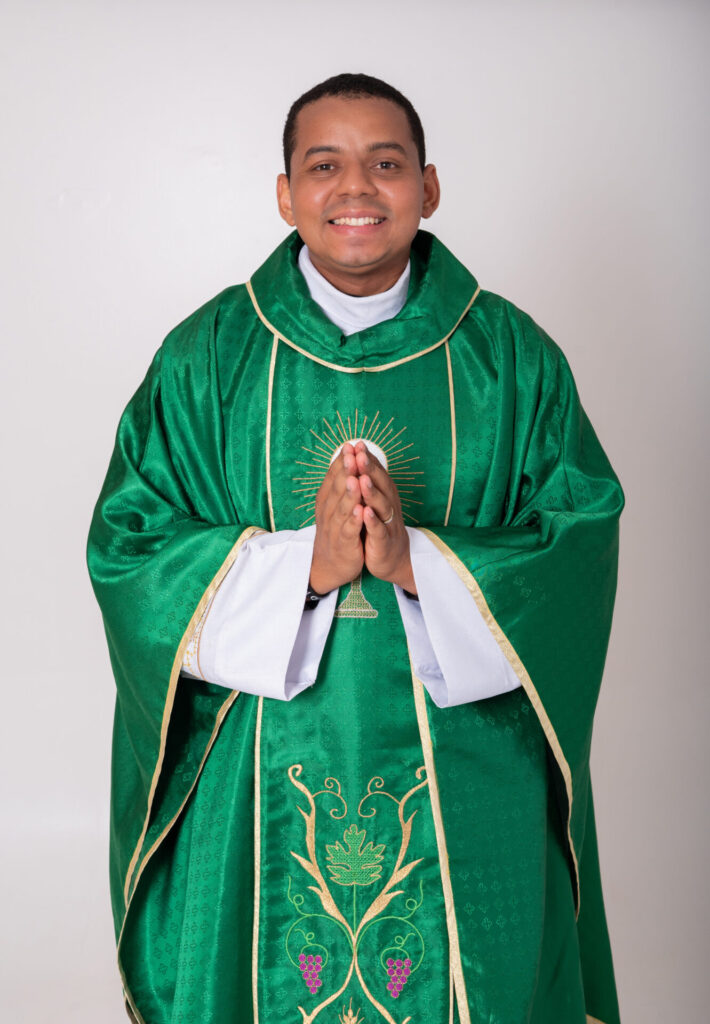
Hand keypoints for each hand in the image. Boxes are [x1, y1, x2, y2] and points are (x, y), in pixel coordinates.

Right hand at [310, 443, 364, 593]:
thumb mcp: (337, 505)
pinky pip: (349, 530)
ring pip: (342, 508)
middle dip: (345, 470)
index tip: (350, 445)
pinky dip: (354, 520)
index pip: (333, 477)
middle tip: (351, 453)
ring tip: (355, 478)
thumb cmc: (337, 530)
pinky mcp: (344, 544)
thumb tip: (347, 458)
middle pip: (337, 488)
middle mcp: (328, 511)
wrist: (330, 565)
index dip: (341, 461)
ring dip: (349, 493)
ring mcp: (335, 528)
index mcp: (327, 500)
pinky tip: (361, 511)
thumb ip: (341, 484)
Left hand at [354, 442, 416, 593]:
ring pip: (381, 505)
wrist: (394, 558)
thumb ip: (368, 480)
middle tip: (359, 454)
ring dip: (371, 492)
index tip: (357, 444)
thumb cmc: (380, 525)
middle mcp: (389, 505)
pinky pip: (379, 530)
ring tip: (361, 479)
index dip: (367, 459)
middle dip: (369, 469)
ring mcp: (388, 523)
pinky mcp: (384, 542)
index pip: (377, 473)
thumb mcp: (375, 501)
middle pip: (380, 484)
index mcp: (385, 494)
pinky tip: (365, 512)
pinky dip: (372, 521)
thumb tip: (359, 454)